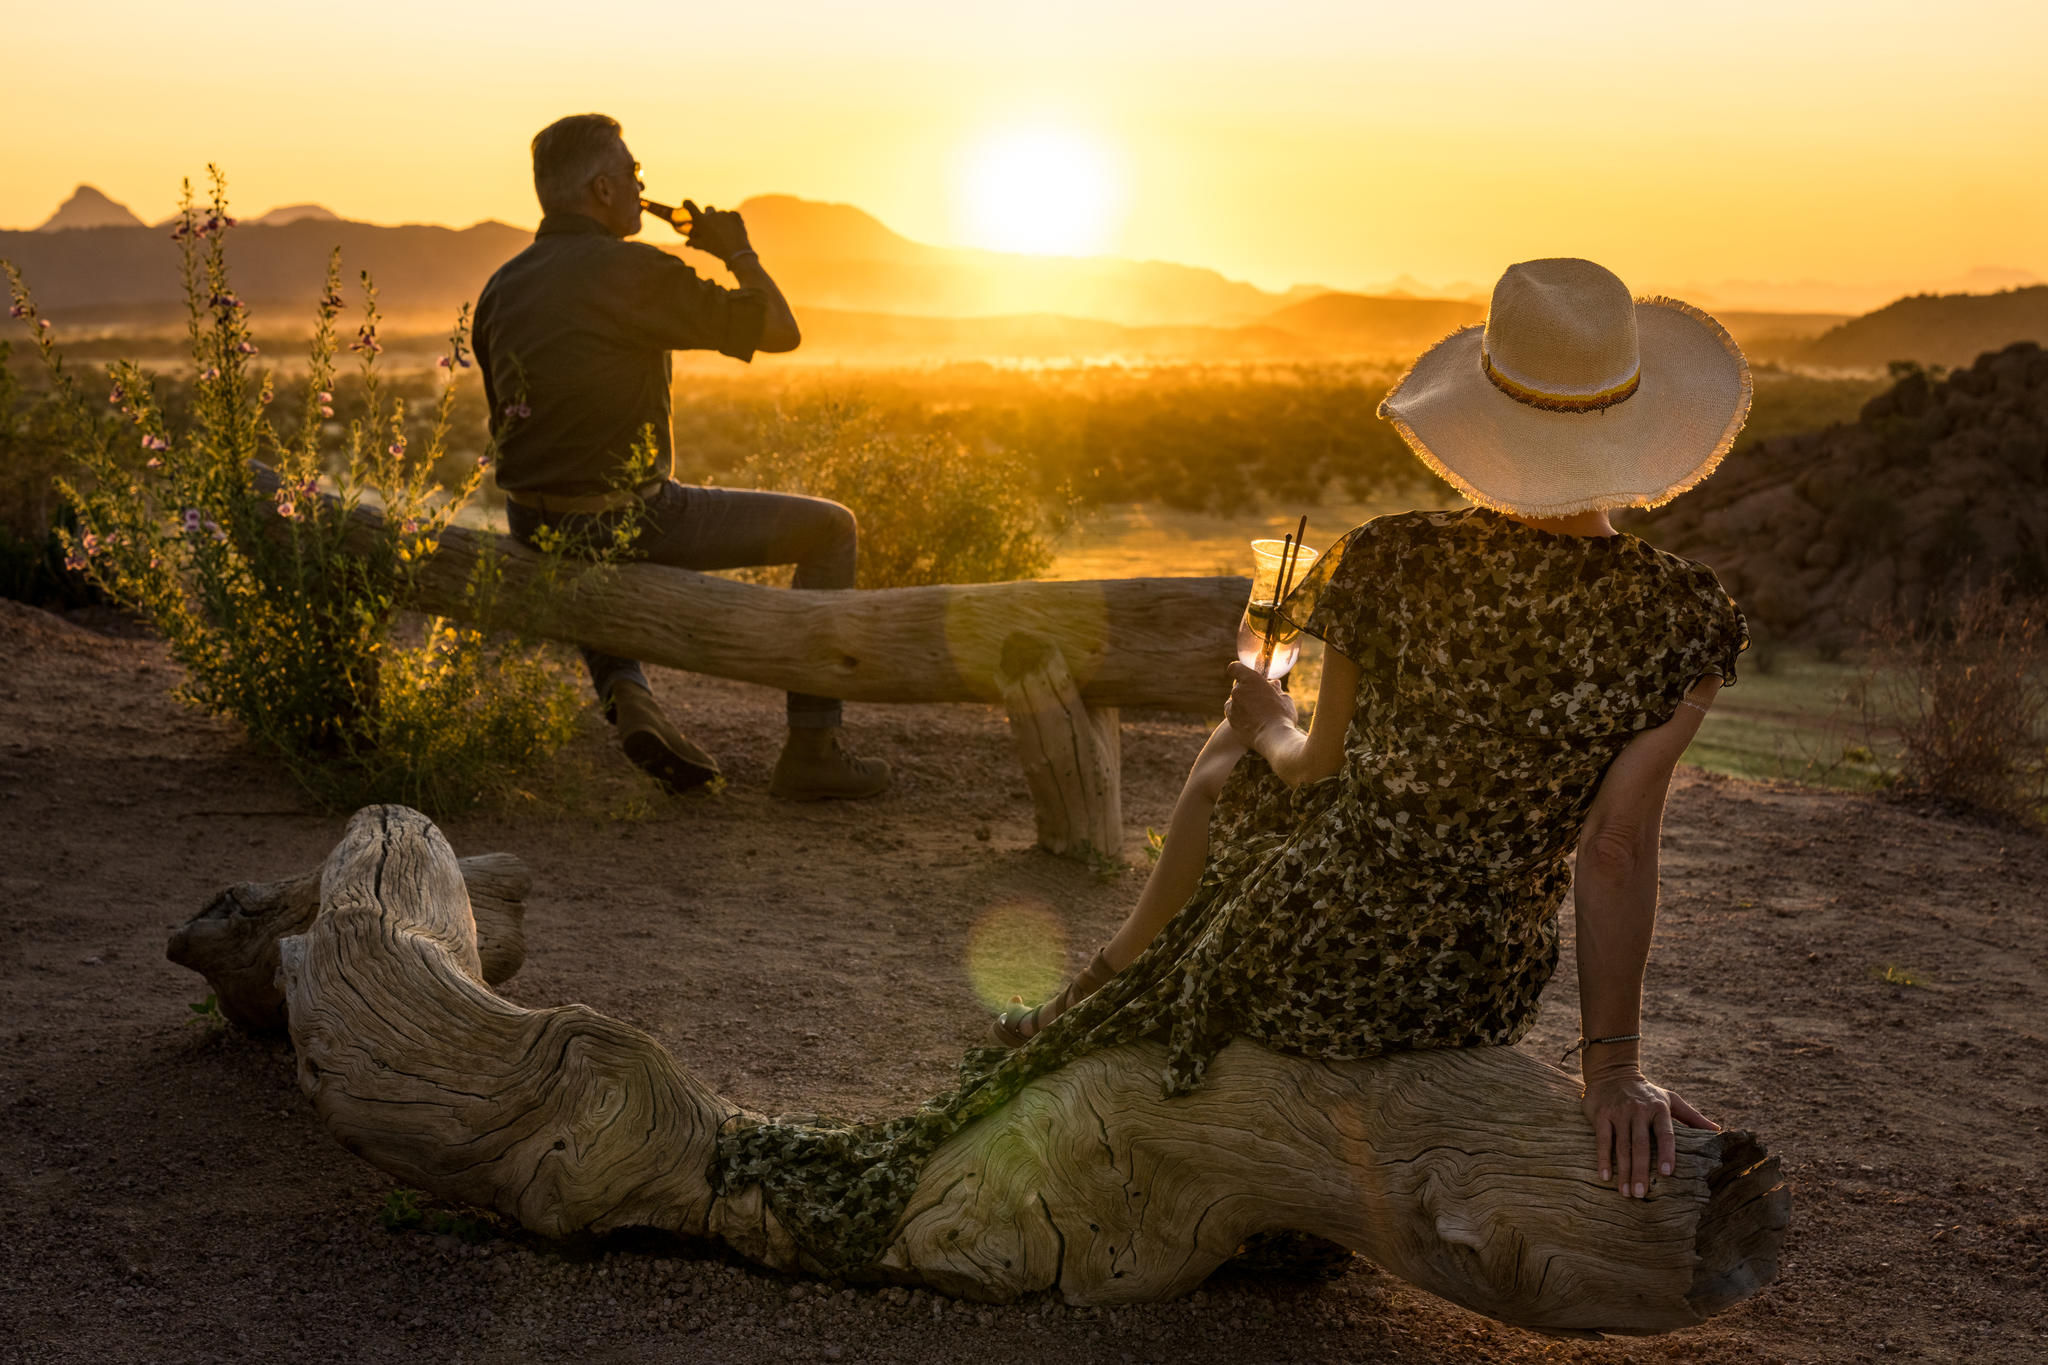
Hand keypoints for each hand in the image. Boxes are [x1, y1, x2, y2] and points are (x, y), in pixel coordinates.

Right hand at [680, 201, 753, 263]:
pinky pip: (732, 214)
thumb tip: (687, 243)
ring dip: (720, 218)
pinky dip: (731, 219)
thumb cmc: (717, 249)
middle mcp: (712, 214)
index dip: (687, 203)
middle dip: (708, 214)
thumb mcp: (704, 246)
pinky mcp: (735, 216)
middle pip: (708, 209)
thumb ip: (694, 243)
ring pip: (721, 213)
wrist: (736, 251)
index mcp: (702, 221)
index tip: (686, 203)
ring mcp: (724, 214)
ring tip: (724, 230)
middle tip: (710, 222)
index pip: (691, 207)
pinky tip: (732, 226)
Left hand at [1223, 660, 1297, 749]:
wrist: (1274, 739)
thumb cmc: (1282, 716)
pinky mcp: (1231, 721)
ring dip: (1243, 704)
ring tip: (1258, 713)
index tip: (1245, 675)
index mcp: (1250, 680)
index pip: (1235, 668)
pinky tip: (1253, 722)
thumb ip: (1276, 690)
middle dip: (1247, 691)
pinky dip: (1240, 716)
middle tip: (1261, 698)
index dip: (1239, 670)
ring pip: (1235, 701)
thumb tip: (1273, 684)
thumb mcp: (1284, 699)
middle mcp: (1238, 691)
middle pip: (1238, 687)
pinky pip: (1234, 714)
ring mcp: (1232, 706)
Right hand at [1581, 1062, 1718, 1198]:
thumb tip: (1718, 1132)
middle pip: (1641, 1145)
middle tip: (1641, 1194)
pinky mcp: (1601, 1114)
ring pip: (1622, 1146)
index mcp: (1659, 1108)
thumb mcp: (1670, 1099)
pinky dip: (1603, 1159)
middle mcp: (1639, 1110)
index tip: (1667, 1174)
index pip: (1665, 1134)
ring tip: (1626, 1192)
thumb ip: (1692, 1116)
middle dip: (1641, 1170)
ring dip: (1624, 1171)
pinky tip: (1606, 1176)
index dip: (1667, 1153)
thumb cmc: (1647, 1093)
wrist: (1613, 1072)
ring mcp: (1619, 1112)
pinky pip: (1603, 1140)